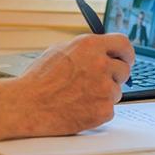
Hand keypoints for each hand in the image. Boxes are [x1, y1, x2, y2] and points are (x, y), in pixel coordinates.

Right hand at [11, 33, 134, 136]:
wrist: (29, 105)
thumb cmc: (40, 78)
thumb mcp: (60, 50)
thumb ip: (86, 49)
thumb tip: (102, 49)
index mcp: (90, 45)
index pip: (124, 44)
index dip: (125, 53)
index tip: (125, 58)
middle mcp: (101, 64)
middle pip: (124, 69)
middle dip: (114, 75)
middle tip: (98, 80)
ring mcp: (104, 89)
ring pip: (117, 90)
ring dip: (104, 93)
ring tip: (80, 95)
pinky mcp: (104, 110)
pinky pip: (109, 108)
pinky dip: (97, 109)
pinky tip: (79, 106)